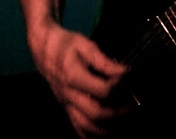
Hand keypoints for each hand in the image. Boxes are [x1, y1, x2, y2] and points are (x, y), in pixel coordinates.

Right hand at [32, 22, 130, 136]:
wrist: (44, 50)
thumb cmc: (66, 44)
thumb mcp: (85, 45)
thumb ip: (104, 61)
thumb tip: (124, 71)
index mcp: (74, 77)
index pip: (102, 91)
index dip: (119, 87)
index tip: (129, 77)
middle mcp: (69, 96)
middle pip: (95, 113)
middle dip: (117, 113)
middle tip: (132, 106)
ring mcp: (66, 105)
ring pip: (86, 127)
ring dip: (106, 129)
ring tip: (123, 122)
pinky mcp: (65, 108)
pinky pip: (77, 128)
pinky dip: (91, 134)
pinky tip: (105, 130)